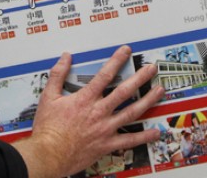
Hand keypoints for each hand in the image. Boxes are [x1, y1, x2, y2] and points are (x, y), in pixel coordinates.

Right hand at [15, 45, 163, 177]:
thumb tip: (65, 57)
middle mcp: (99, 112)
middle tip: (152, 69)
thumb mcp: (48, 97)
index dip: (117, 60)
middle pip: (124, 91)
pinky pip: (129, 141)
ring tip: (159, 91)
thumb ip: (58, 75)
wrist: (48, 154)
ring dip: (147, 101)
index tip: (126, 51)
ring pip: (131, 112)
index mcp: (85, 99)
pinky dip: (143, 137)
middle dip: (140, 78)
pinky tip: (155, 132)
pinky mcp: (107, 144)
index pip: (105, 75)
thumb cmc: (48, 128)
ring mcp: (105, 129)